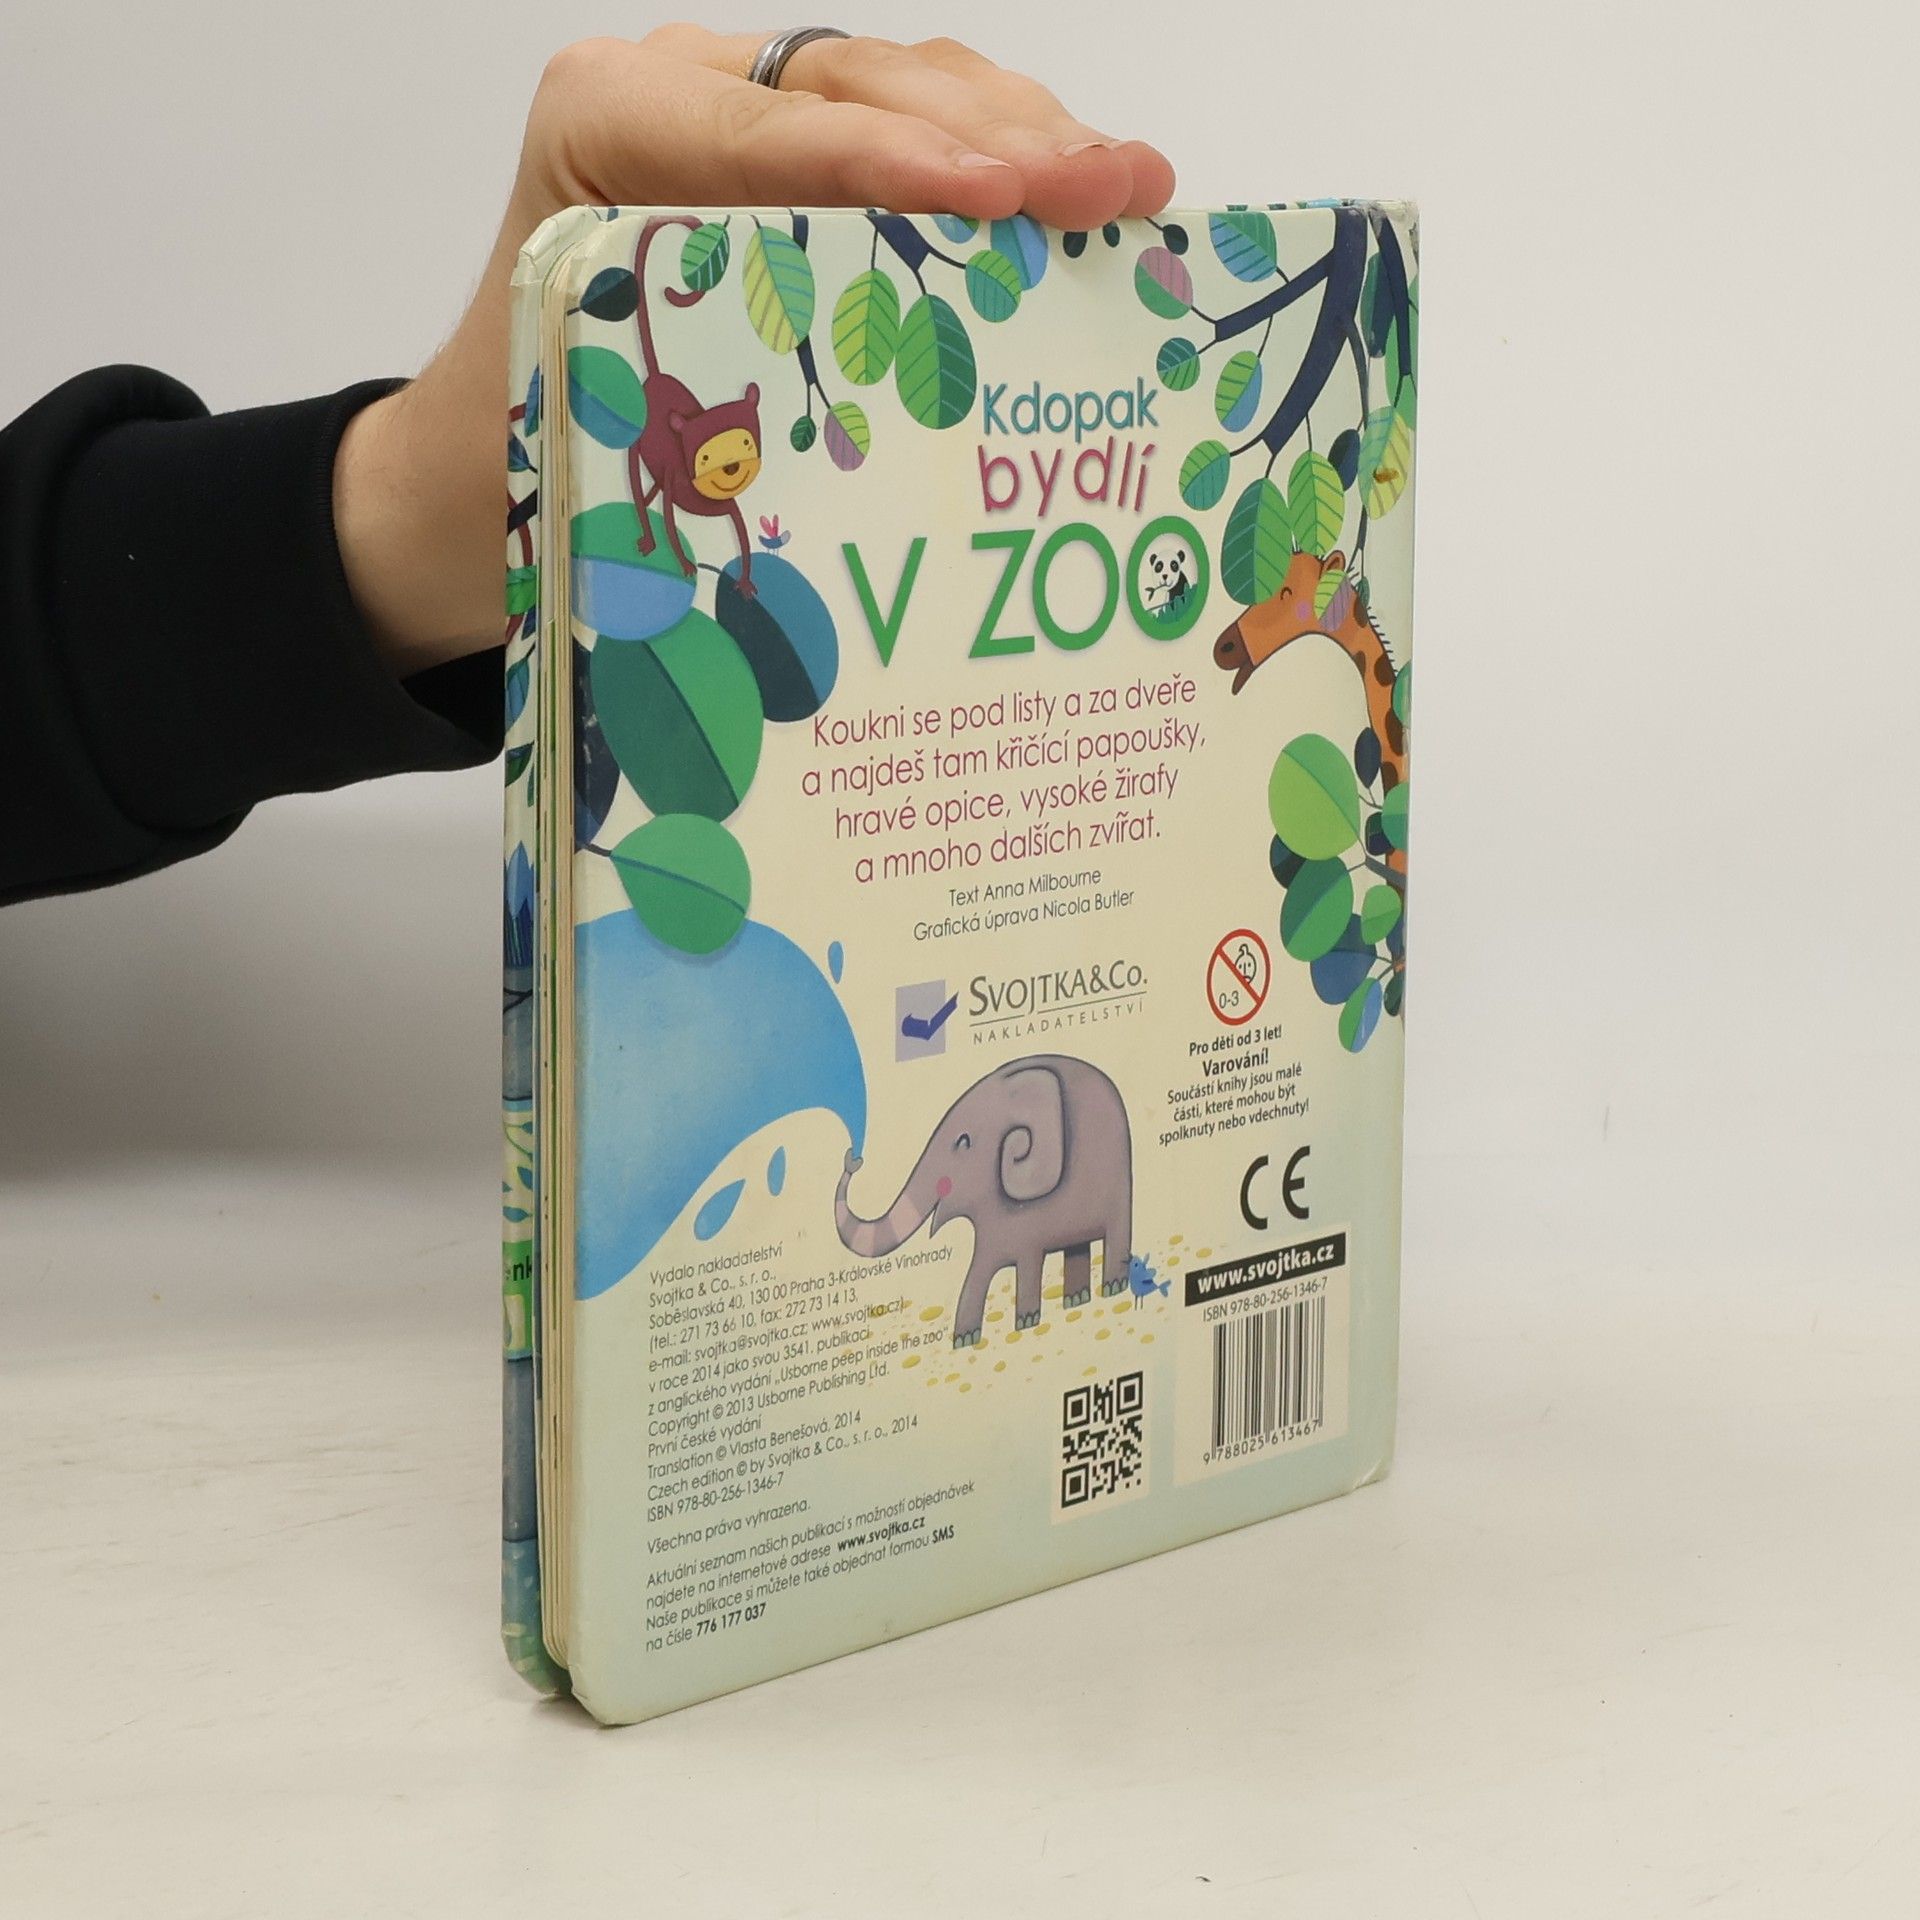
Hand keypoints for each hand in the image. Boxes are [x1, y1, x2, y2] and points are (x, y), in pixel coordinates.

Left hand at [333, 29, 1175, 678]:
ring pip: (906, 95)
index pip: (774, 127)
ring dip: (1025, 143)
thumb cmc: (526, 447)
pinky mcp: (794, 169)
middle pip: (864, 85)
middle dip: (999, 139)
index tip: (998, 197)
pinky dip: (999, 175)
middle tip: (1112, 188)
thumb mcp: (597, 409)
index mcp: (605, 120)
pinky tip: (1081, 205)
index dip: (898, 158)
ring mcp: (744, 120)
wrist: (477, 470)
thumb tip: (873, 405)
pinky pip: (909, 143)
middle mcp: (679, 94)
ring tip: (1129, 187)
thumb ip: (711, 372)